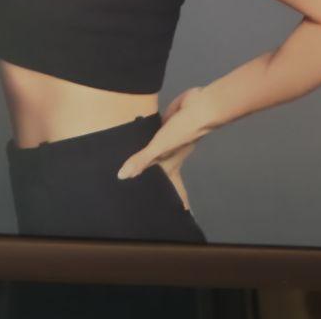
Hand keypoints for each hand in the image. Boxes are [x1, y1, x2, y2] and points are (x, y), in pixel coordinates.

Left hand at [116, 86, 213, 206]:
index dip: (178, 201)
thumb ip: (141, 161)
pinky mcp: (167, 124)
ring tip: (135, 165)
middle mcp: (171, 154)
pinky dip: (147, 136)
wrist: (198, 106)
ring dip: (149, 156)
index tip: (181, 214)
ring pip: (157, 151)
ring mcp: (169, 139)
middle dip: (156, 179)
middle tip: (143, 192)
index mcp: (172, 165)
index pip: (176, 189)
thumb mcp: (160, 148)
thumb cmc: (183, 132)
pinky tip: (136, 137)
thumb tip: (122, 176)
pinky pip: (154, 133)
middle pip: (163, 171)